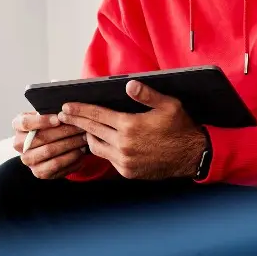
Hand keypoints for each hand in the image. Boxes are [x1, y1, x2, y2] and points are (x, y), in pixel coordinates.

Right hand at [12, 112, 87, 179]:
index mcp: (17, 126)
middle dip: (64, 131)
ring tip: (83, 137)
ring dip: (70, 143)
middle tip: (80, 126)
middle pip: (41, 137)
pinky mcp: (38, 172)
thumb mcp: (45, 116)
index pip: (25, 123)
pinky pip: (56, 165)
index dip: (42, 121)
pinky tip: (80, 150)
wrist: (47, 145)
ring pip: (50, 151)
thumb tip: (66, 112)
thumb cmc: (48, 126)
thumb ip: (50, 113)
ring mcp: (28, 160)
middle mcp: (18, 144)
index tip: (58, 119)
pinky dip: (71, 157)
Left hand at [58, 80, 206, 179]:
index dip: (79, 110)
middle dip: (76, 121)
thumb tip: (129, 84)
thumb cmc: (180, 127)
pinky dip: (103, 149)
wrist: (192, 156)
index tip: (65, 107)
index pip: (97, 115)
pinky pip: (108, 158)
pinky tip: (102, 141)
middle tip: (64, 115)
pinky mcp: (127, 172)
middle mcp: (123, 145)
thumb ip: (146, 94)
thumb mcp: (168, 105)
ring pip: (96, 147)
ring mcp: (124, 161)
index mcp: (129, 126)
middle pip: (92, 130)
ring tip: (84, 127)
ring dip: (89, 136)